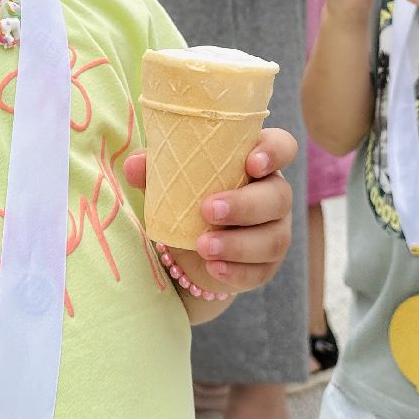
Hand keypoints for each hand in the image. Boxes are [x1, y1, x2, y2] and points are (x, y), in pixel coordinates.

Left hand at [125, 126, 296, 291]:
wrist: (186, 247)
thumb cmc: (185, 195)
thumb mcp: (169, 179)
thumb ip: (154, 167)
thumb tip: (135, 164)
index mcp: (255, 160)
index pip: (282, 147)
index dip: (274, 152)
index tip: (251, 163)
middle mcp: (273, 193)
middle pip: (278, 196)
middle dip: (245, 205)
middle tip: (208, 210)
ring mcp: (275, 230)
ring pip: (273, 238)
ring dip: (239, 244)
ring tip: (203, 247)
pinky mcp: (267, 265)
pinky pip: (261, 271)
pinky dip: (237, 271)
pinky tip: (214, 269)